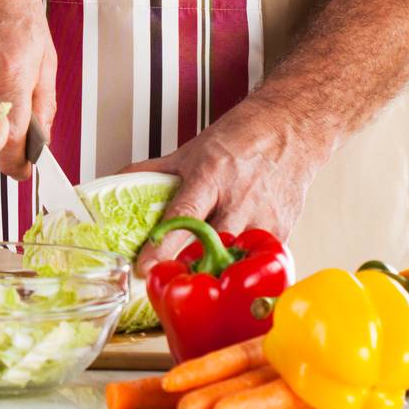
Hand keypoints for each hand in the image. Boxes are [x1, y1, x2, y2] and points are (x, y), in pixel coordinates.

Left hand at [126, 96, 324, 275]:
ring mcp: (264, 215)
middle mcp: (238, 197)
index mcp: (211, 174)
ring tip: (203, 278)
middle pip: (212, 245)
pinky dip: (243, 264)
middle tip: (173, 280)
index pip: (183, 215)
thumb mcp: (192, 150)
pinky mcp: (283, 229)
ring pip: (237, 259)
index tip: (145, 268)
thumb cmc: (240, 136)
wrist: (289, 127)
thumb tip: (119, 182)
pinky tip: (232, 262)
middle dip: (191, 267)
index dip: (162, 245)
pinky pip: (258, 258)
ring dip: (218, 270)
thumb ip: (156, 171)